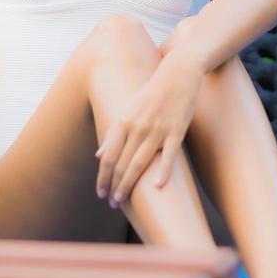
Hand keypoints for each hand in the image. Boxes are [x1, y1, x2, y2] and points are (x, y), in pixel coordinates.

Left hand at [95, 50, 202, 207]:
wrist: (178, 73)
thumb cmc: (151, 93)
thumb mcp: (128, 110)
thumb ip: (113, 133)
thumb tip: (98, 155)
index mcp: (123, 121)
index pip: (108, 155)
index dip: (102, 176)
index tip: (100, 192)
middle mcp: (137, 127)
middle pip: (121, 163)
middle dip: (114, 185)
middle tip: (111, 203)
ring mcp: (157, 130)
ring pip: (139, 163)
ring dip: (129, 184)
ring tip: (122, 201)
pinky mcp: (176, 131)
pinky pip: (168, 155)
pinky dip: (163, 171)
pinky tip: (158, 187)